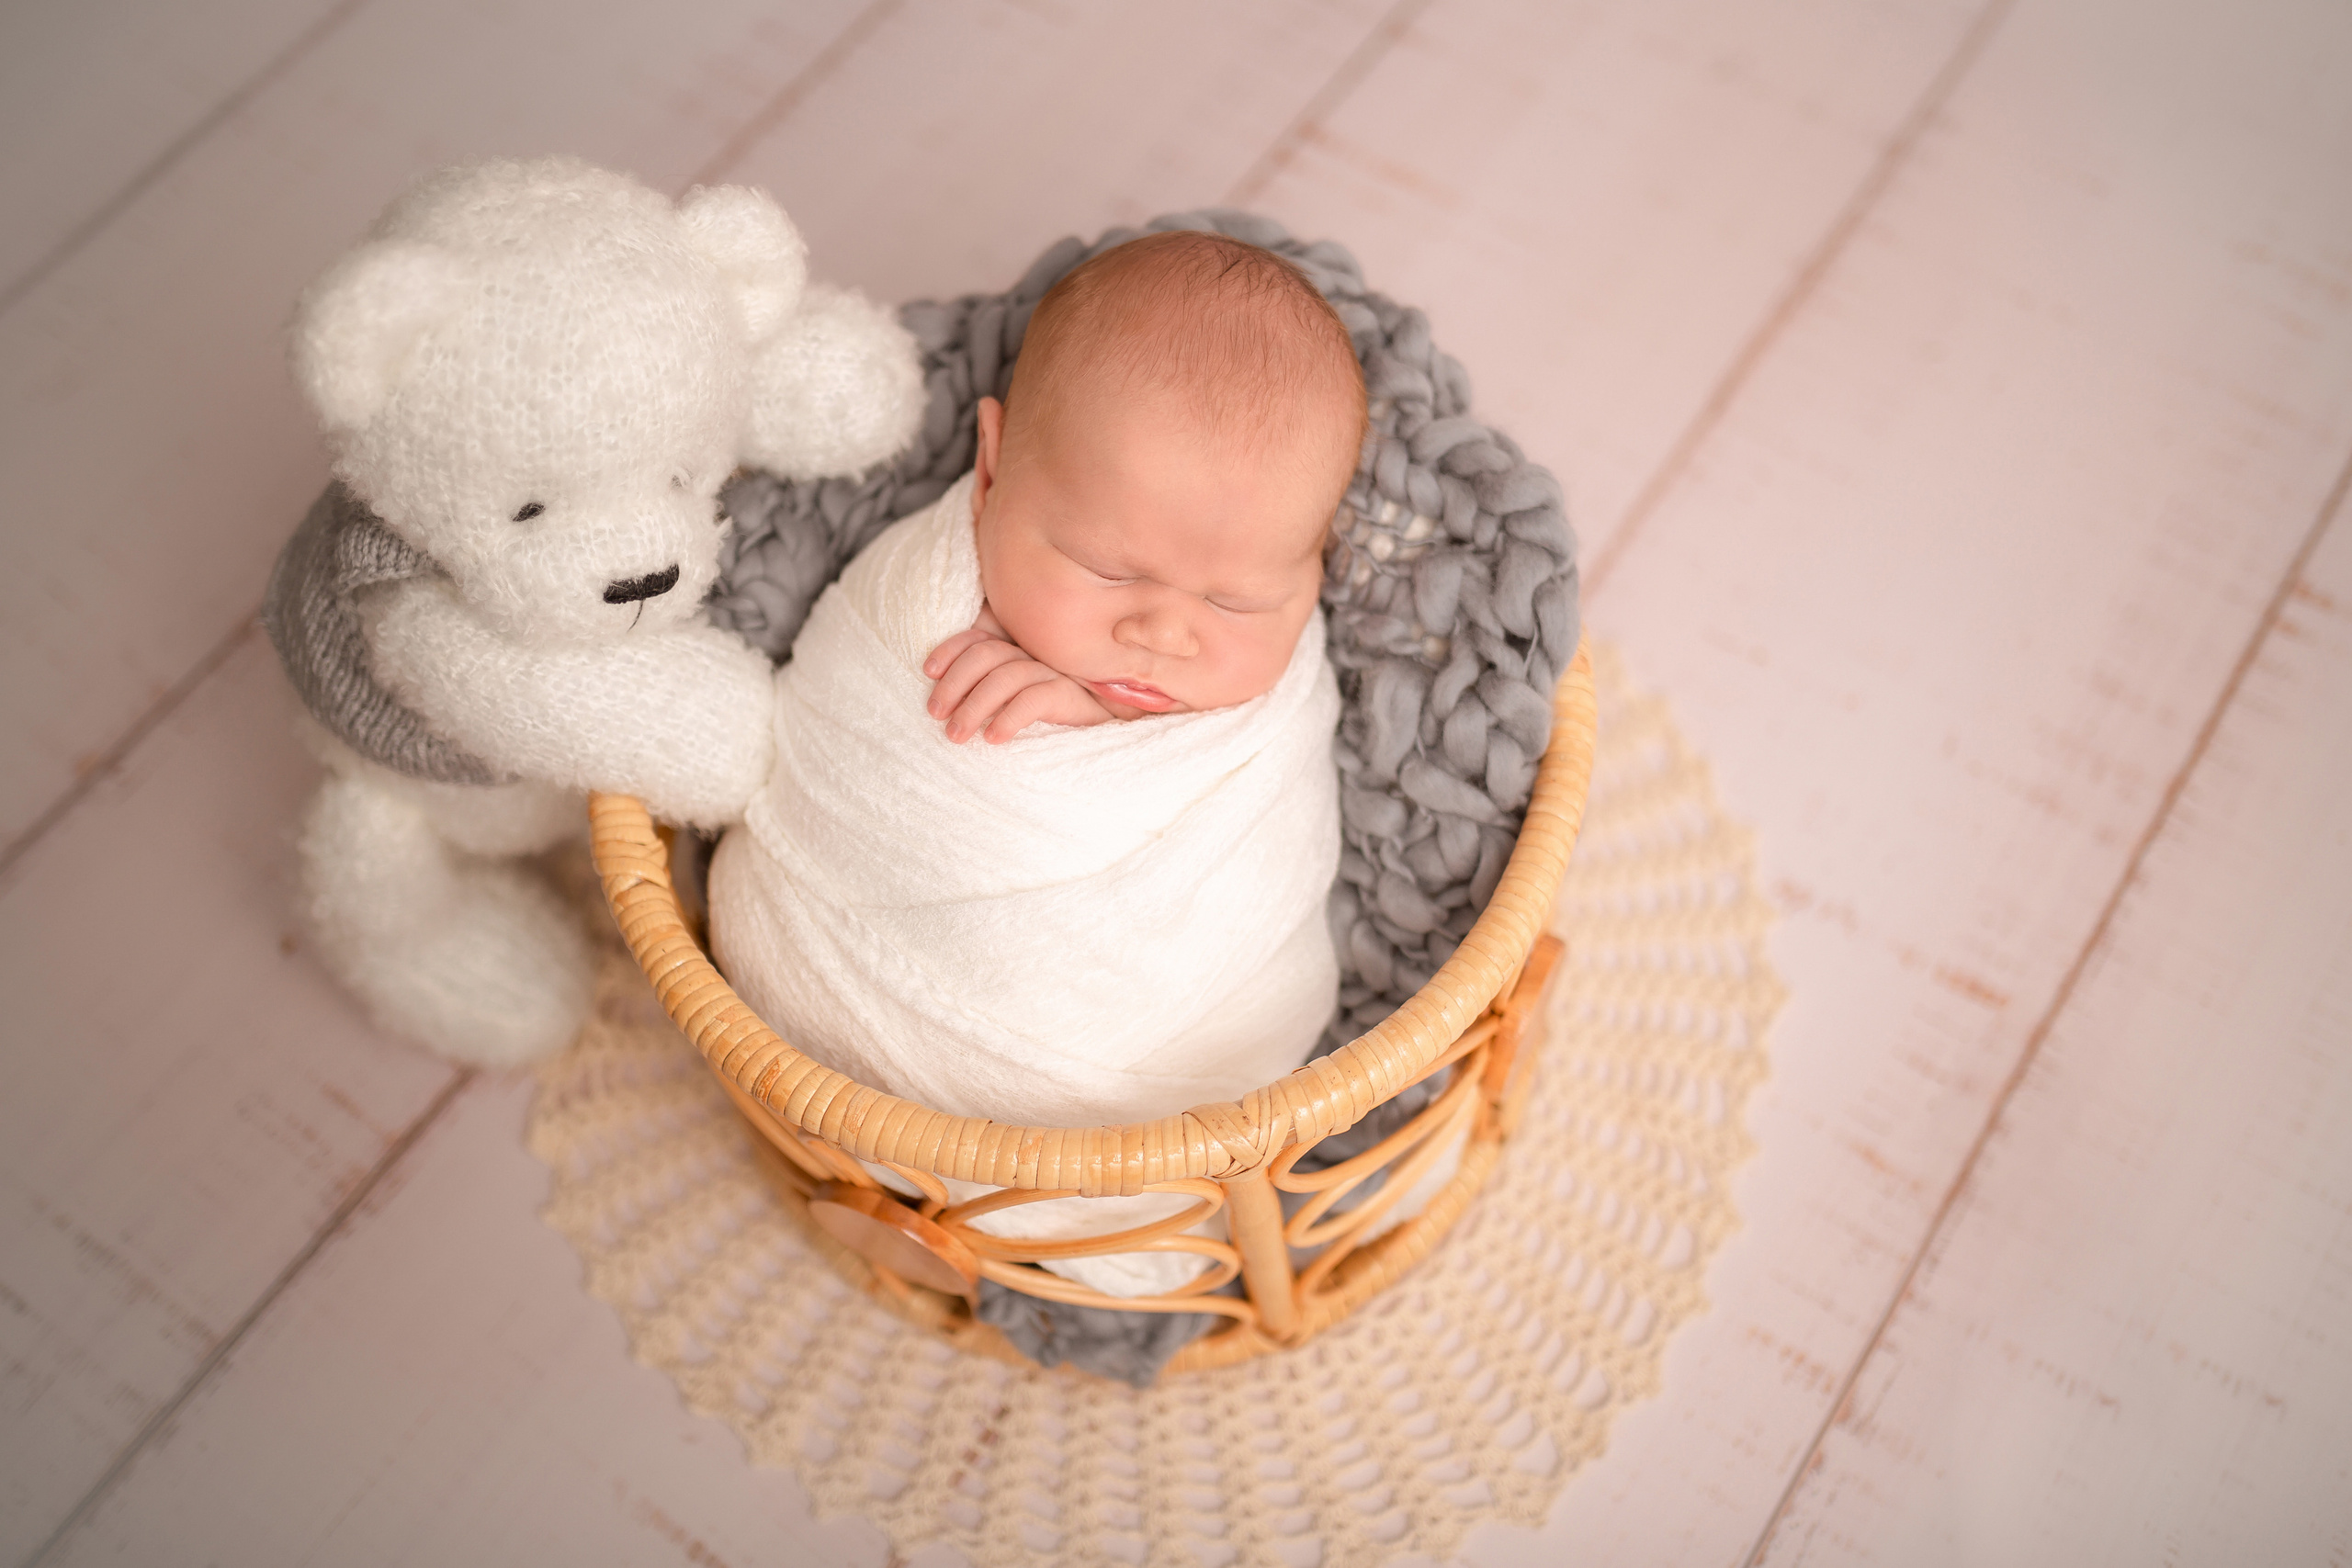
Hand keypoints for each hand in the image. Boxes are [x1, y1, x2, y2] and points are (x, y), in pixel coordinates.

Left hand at [922, 606, 1114, 742]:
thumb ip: (992, 683)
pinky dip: (1009, 717)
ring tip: (956, 735)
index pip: (979, 637)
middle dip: (954, 684)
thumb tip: (950, 697)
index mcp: (1019, 645)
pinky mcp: (1071, 692)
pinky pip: (1034, 699)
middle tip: (936, 715)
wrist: (1112, 721)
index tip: (928, 672)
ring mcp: (1054, 669)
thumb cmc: (1054, 710)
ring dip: (974, 707)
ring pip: (1005, 677)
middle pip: (986, 654)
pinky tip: (994, 739)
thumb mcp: (1017, 693)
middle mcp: (1035, 651)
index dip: (950, 649)